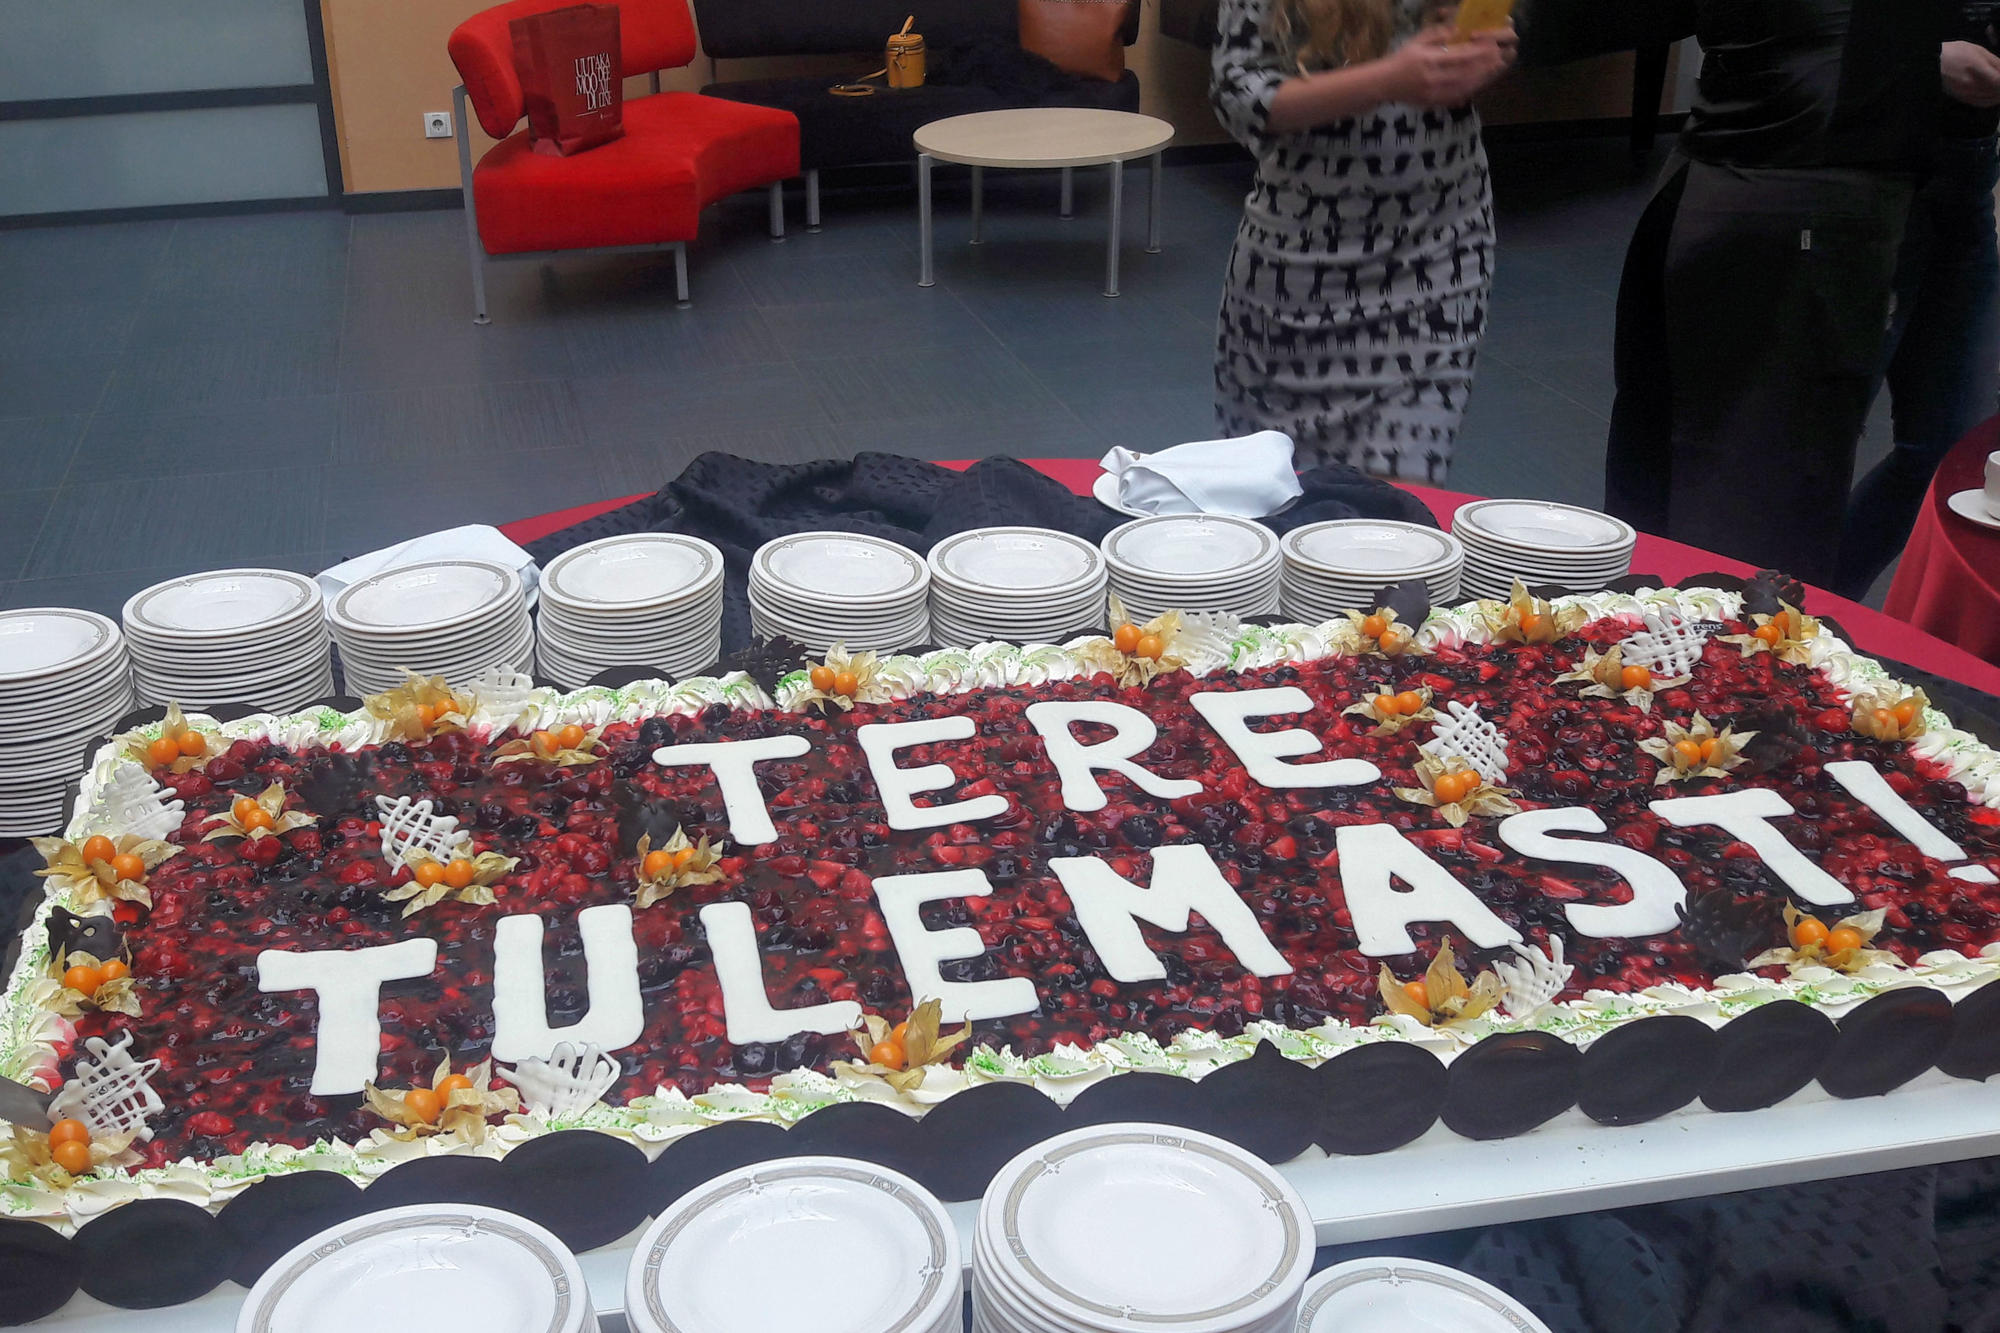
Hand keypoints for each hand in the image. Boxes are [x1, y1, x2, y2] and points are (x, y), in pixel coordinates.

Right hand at [1386, 22, 1514, 107]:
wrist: (1384, 84)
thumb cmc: (1401, 59)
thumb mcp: (1417, 41)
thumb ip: (1438, 35)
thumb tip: (1459, 30)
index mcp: (1428, 60)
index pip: (1458, 56)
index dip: (1477, 52)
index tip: (1490, 46)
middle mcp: (1432, 78)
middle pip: (1464, 72)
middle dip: (1483, 66)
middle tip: (1498, 58)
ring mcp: (1432, 93)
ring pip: (1463, 86)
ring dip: (1480, 78)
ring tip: (1493, 70)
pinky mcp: (1433, 102)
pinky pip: (1456, 97)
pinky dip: (1470, 90)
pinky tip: (1479, 84)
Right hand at [1942, 40, 1999, 108]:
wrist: (1934, 63)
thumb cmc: (1954, 53)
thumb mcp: (1978, 50)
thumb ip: (1995, 61)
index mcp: (1976, 68)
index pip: (1999, 80)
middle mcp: (1971, 83)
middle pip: (1996, 91)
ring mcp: (1966, 93)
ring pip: (1991, 99)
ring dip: (1998, 95)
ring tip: (1998, 88)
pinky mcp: (1962, 97)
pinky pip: (1981, 103)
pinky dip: (1991, 100)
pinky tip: (1994, 95)